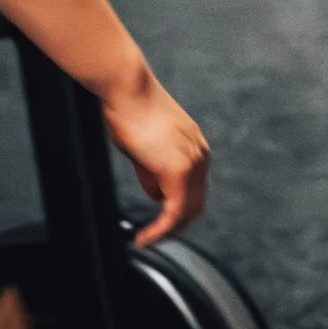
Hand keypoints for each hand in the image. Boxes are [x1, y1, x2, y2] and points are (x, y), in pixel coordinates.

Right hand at [100, 75, 209, 246]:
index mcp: (195, 148)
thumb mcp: (144, 148)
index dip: (177, 212)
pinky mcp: (178, 170)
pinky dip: (161, 228)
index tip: (158, 225)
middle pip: (196, 204)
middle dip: (176, 226)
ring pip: (187, 210)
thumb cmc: (129, 111)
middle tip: (153, 239)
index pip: (194, 190)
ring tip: (145, 238)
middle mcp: (200, 155)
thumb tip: (155, 193)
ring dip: (167, 229)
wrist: (127, 89)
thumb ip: (153, 172)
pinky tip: (145, 237)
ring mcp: (193, 162)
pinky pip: (174, 210)